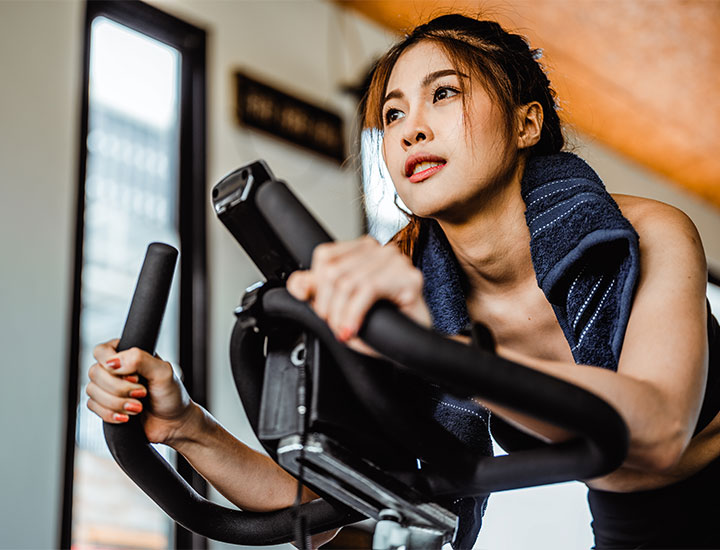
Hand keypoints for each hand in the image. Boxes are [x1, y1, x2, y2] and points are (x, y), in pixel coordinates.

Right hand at [86, 339, 194, 445]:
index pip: (102, 351)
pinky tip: (127, 417)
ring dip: (116, 403)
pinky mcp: (105, 405)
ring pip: (92, 391)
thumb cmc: (171, 394)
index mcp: (128, 354)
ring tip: (138, 407)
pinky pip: (92, 407)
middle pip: (94, 372)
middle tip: (142, 394)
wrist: (173, 423)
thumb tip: (113, 361)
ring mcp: (109, 387)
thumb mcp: (163, 372)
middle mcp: (116, 368)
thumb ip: (140, 360)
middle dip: (119, 388)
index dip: (113, 366)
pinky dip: (110, 414)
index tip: (135, 377)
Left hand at [286, 236, 431, 352]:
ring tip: (344, 330)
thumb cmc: (384, 325)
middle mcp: (381, 249)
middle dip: (327, 305)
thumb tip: (298, 283)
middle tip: (334, 325)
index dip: (316, 286)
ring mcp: (396, 261)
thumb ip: (317, 292)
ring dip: (340, 314)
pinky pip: (368, 290)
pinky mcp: (408, 277)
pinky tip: (353, 329)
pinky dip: (354, 313)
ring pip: (348, 282)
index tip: (324, 311)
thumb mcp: (342, 307)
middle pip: (333, 271)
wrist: (414, 346)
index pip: (325, 256)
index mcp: (363, 250)